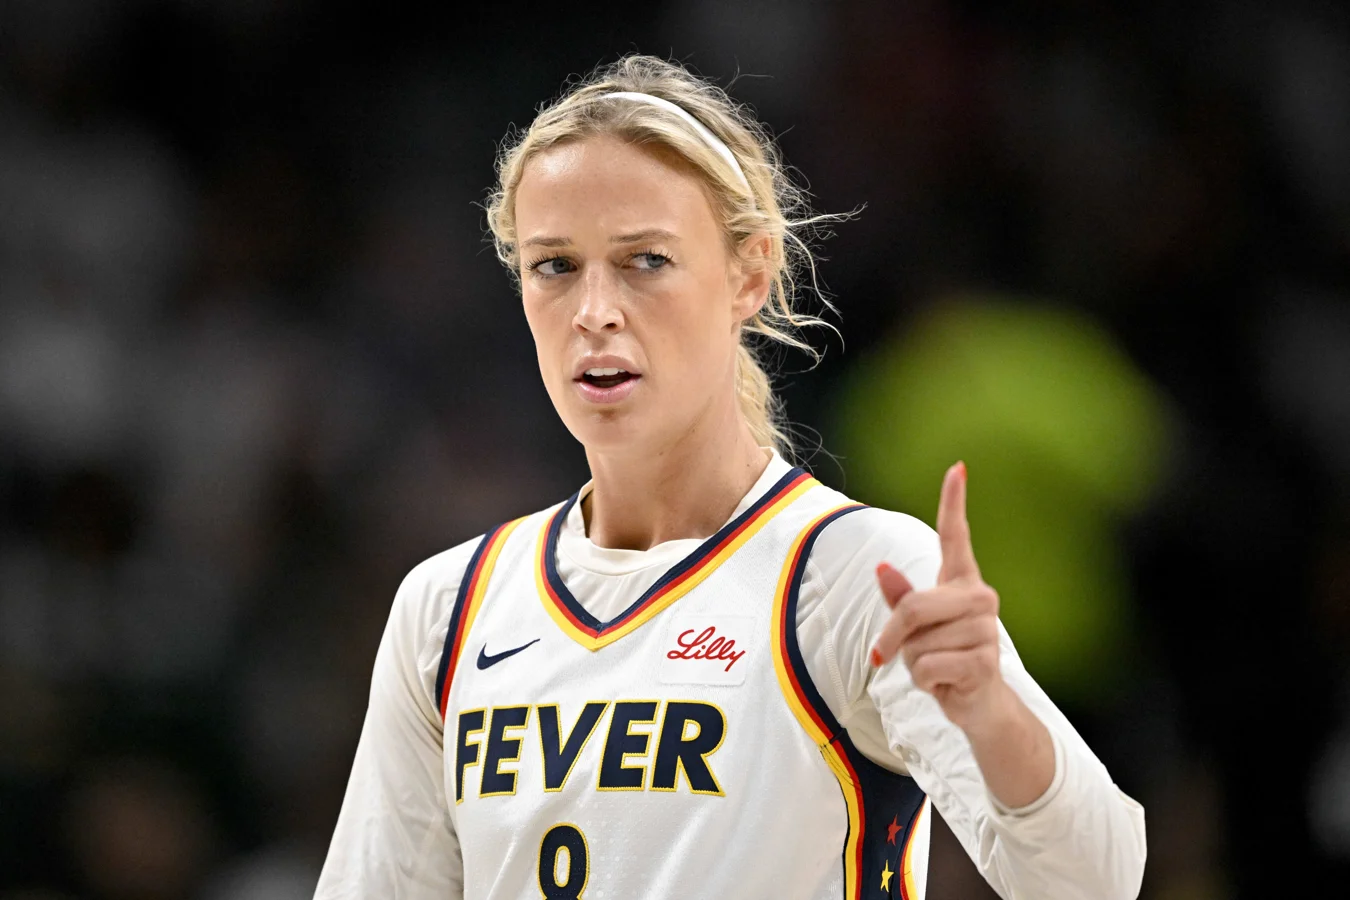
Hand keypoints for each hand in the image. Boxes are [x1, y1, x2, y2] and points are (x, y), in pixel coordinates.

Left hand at [870, 461, 1005, 732]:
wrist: (978, 706)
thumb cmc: (943, 658)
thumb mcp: (915, 628)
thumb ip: (900, 598)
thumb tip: (882, 568)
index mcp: (962, 583)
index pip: (956, 536)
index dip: (954, 502)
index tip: (957, 467)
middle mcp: (980, 598)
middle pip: (912, 606)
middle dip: (892, 636)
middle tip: (890, 655)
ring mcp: (986, 629)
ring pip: (917, 643)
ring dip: (913, 664)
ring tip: (938, 668)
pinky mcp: (983, 661)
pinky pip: (928, 666)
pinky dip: (924, 681)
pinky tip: (946, 683)